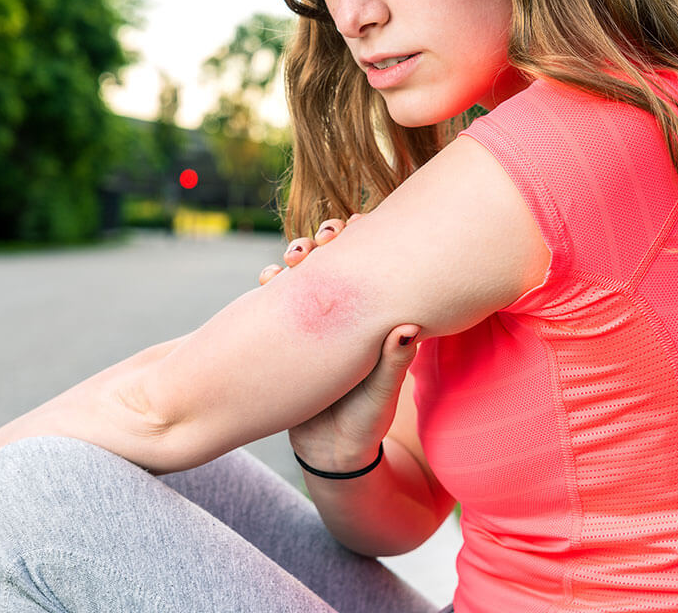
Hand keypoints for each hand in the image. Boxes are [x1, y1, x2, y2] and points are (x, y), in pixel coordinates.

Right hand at [257, 215, 419, 472]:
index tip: (358, 226)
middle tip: (323, 238)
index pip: (374, 262)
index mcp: (374, 315)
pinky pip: (277, 296)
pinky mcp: (288, 331)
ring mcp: (315, 318)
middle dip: (325, 238)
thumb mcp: (381, 394)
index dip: (366, 237)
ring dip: (296, 255)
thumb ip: (393, 364)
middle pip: (336, 256)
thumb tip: (410, 330)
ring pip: (305, 271)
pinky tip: (267, 279)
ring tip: (293, 257)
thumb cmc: (366, 419)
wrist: (328, 451)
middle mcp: (346, 310)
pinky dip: (272, 282)